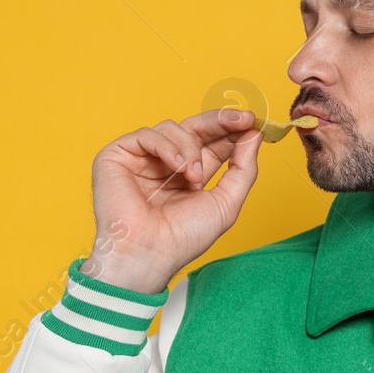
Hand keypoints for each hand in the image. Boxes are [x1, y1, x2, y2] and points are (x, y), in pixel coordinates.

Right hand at [83, 108, 263, 292]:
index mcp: (190, 175)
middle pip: (196, 127)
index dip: (232, 131)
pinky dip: (166, 147)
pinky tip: (176, 167)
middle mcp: (167, 164)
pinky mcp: (118, 155)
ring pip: (173, 128)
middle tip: (242, 119)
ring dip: (190, 148)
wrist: (149, 253)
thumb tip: (255, 134)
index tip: (253, 122)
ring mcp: (142, 159)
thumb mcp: (226, 203)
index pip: (213, 143)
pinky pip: (147, 134)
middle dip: (221, 121)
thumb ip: (243, 169)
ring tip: (193, 176)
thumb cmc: (183, 238)